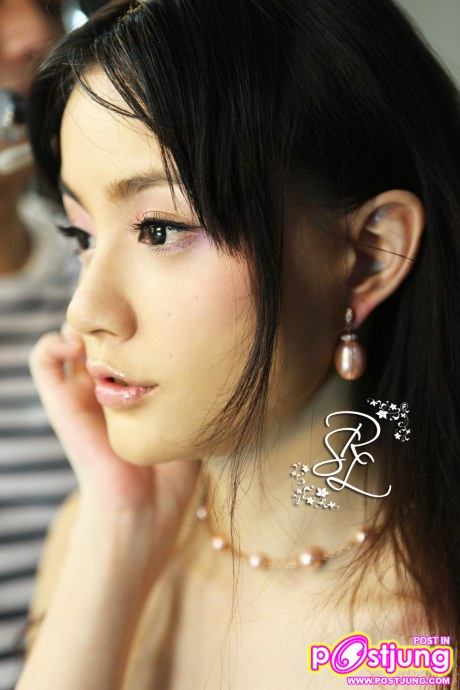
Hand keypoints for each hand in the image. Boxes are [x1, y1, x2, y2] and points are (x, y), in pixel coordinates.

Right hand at [28, 323, 201, 572]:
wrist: (144, 512)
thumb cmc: (173, 476)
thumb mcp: (192, 422)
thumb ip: (198, 392)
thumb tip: (220, 356)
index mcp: (133, 390)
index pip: (127, 339)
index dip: (135, 320)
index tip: (156, 310)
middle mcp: (104, 386)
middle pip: (99, 330)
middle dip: (112, 315)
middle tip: (132, 311)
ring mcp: (81, 392)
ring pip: (68, 335)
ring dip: (82, 323)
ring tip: (106, 329)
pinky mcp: (61, 403)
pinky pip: (43, 361)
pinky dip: (53, 343)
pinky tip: (78, 346)